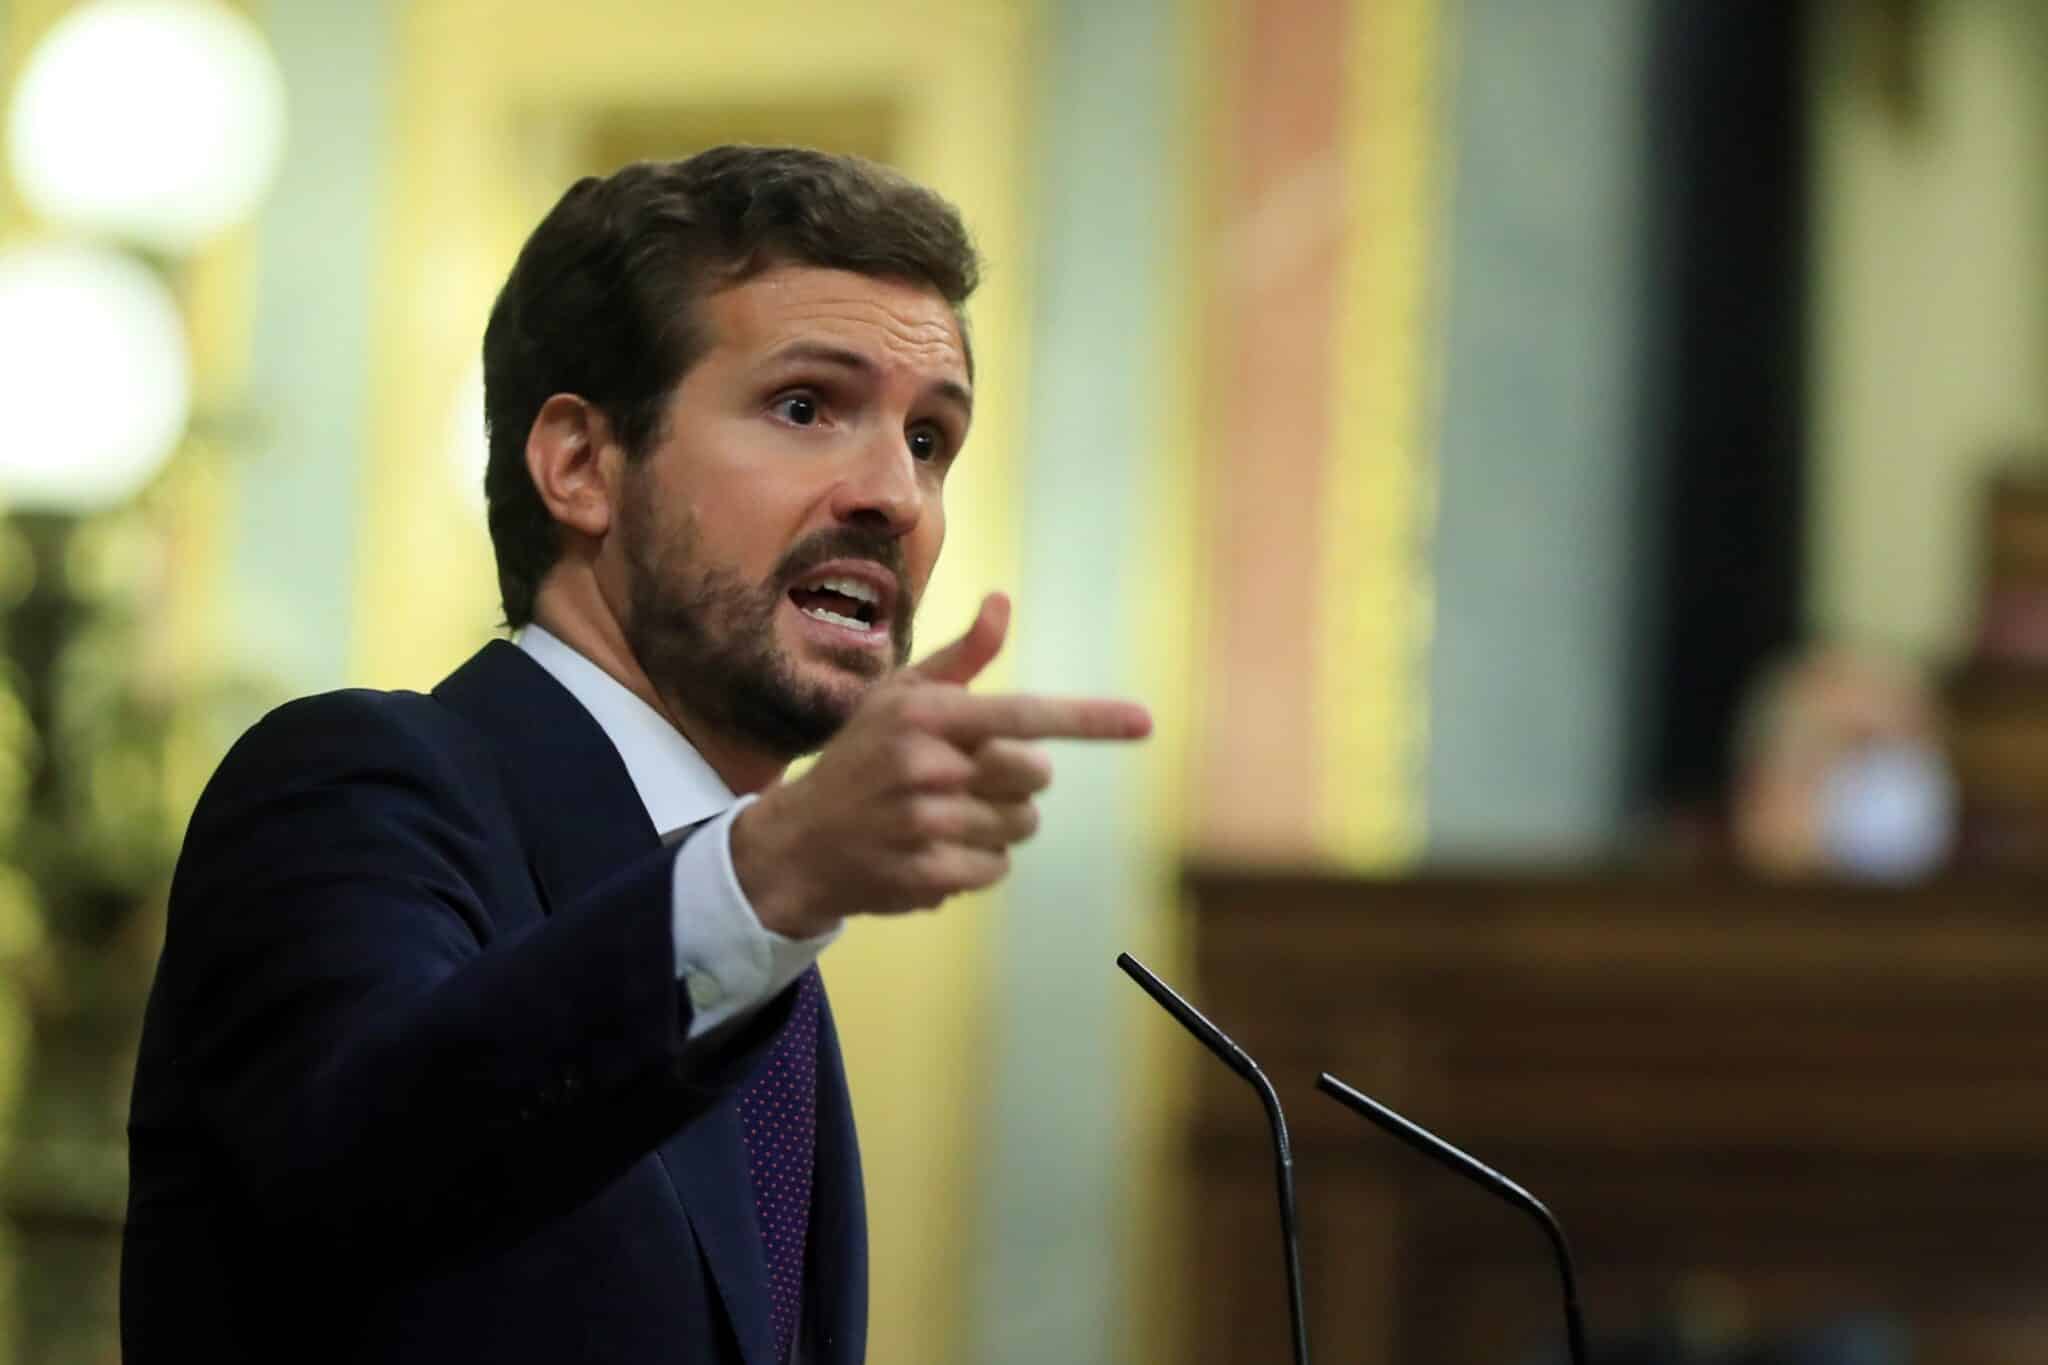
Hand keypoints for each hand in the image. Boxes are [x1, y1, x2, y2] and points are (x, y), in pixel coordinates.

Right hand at [732, 593, 1150, 937]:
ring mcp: (925, 823)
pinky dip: (977, 864)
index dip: (1088, 719)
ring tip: (946, 817)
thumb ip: (961, 658)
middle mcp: (926, 765)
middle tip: (973, 780)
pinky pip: (995, 869)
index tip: (1144, 721)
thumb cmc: (862, 758)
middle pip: (1035, 776)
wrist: (798, 842)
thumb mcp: (900, 698)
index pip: (1023, 713)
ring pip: (1019, 827)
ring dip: (997, 825)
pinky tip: (934, 851)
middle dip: (1019, 781)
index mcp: (925, 714)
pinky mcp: (926, 875)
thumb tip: (1002, 602)